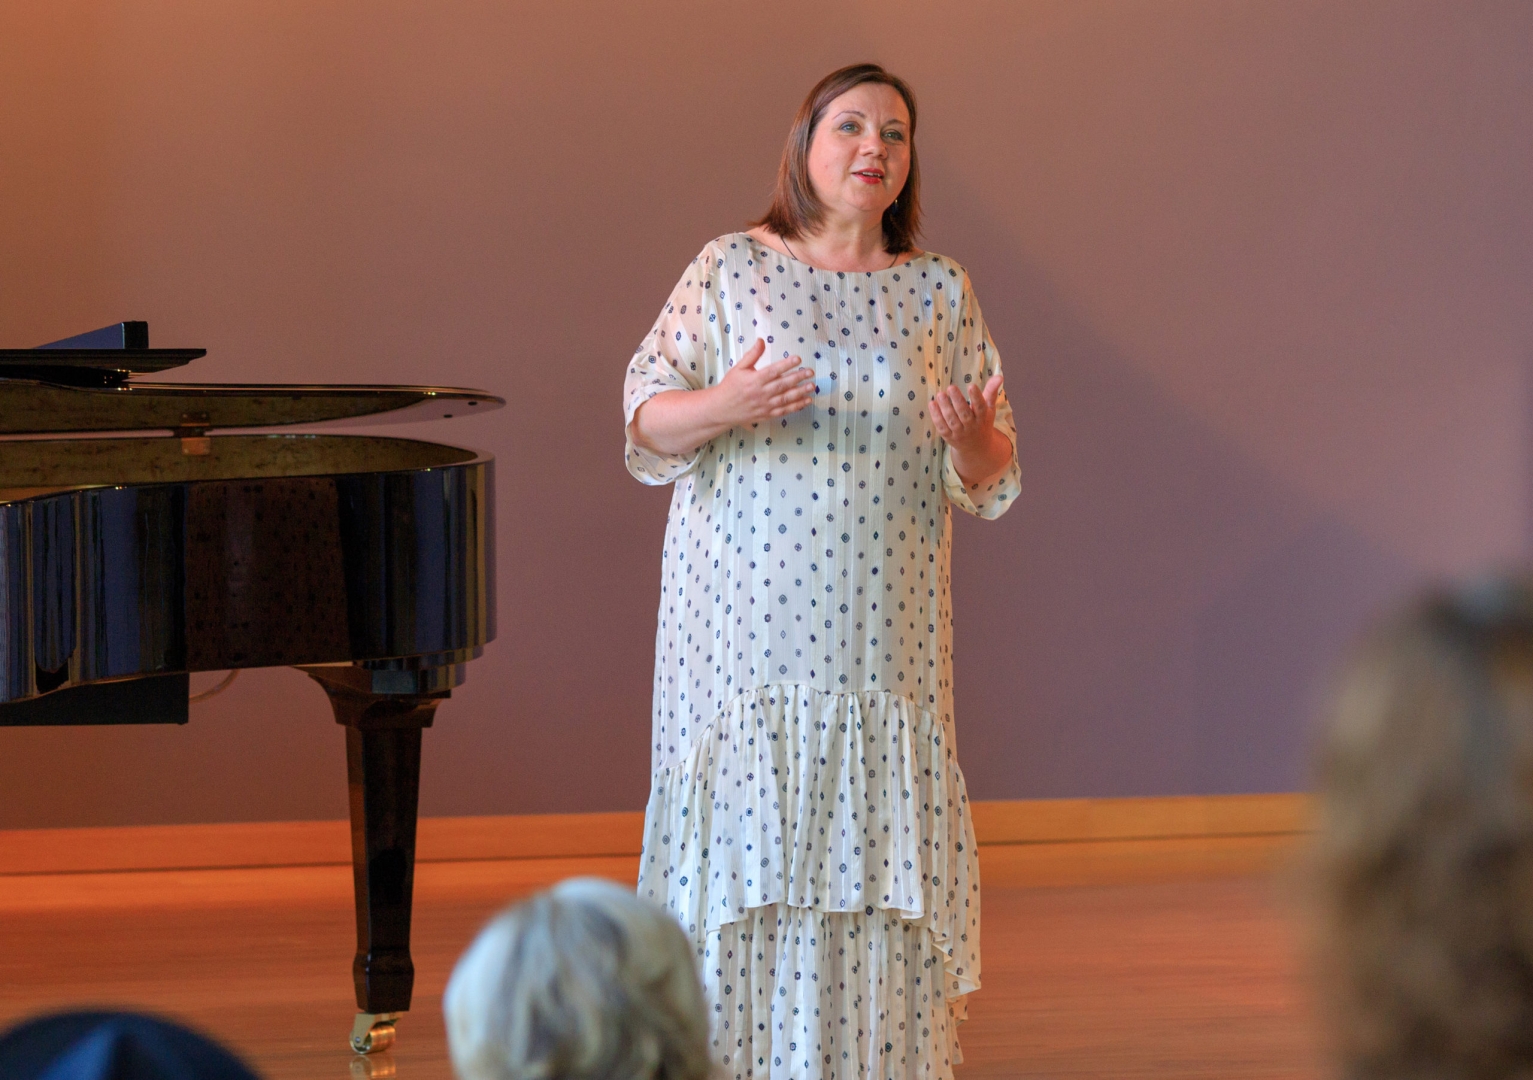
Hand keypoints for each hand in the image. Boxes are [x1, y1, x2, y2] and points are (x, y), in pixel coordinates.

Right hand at [630, 339, 815, 456]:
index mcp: (754, 379)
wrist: (722, 409)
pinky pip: (784, 411)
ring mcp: (765, 405)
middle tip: (810, 372)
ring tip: (812, 386)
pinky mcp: (767, 414)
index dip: (786, 364)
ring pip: (786, 398)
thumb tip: (762, 340)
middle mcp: (761, 393)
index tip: (798, 358)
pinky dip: (796, 406)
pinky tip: (806, 401)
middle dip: (798, 377)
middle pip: (782, 384)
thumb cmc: (731, 386)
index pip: (773, 370)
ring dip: (800, 392)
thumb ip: (752, 355)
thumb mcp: (739, 368)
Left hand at [931, 373, 1002, 451]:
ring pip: (952, 420)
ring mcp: (959, 433)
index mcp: (982, 417)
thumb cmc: (982, 421)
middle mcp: (971, 426)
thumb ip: (991, 391)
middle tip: (951, 387)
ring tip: (940, 394)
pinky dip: (936, 416)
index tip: (972, 385)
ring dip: (945, 408)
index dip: (976, 397)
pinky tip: (932, 404)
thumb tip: (999, 376)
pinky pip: (941, 427)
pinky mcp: (948, 437)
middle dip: (958, 401)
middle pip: (964, 414)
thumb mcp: (989, 407)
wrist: (976, 447)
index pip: (980, 407)